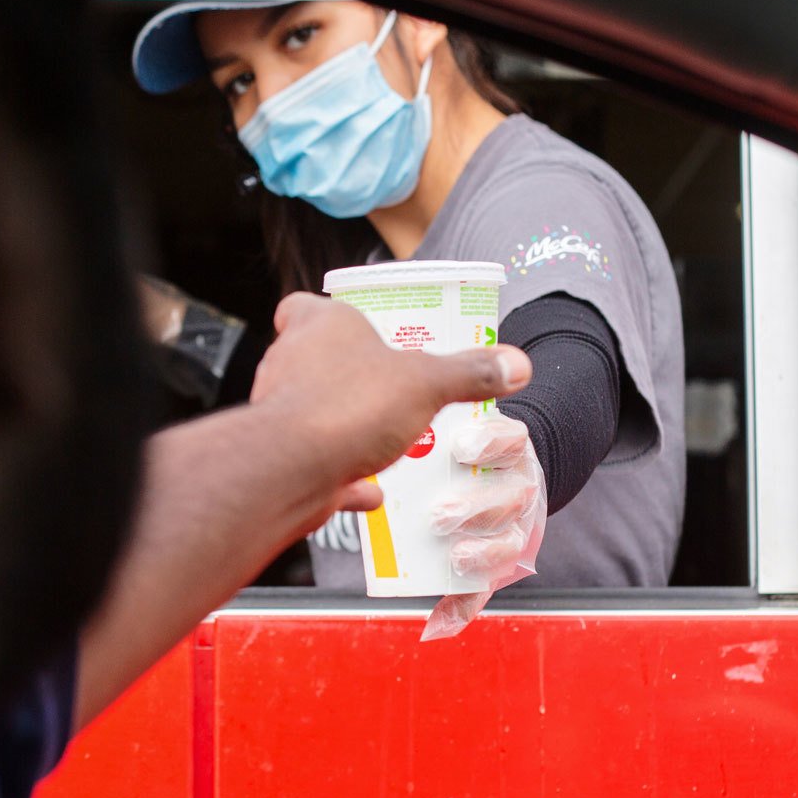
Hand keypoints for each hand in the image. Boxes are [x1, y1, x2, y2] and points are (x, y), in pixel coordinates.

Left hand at [251, 293, 529, 513]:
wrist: (291, 470)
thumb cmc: (349, 406)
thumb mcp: (427, 383)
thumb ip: (470, 374)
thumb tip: (517, 364)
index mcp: (318, 326)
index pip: (304, 306)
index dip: (325, 314)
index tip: (353, 328)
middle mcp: (289, 363)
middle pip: (311, 359)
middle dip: (348, 375)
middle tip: (388, 388)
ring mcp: (280, 413)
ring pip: (314, 413)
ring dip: (346, 426)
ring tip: (386, 439)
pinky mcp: (281, 459)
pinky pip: (317, 465)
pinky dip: (343, 476)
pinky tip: (371, 491)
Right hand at [420, 414, 546, 640]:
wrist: (506, 467)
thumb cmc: (478, 519)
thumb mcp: (472, 559)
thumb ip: (458, 592)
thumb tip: (434, 632)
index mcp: (504, 542)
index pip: (500, 557)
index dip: (484, 558)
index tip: (457, 558)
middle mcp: (515, 509)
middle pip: (504, 516)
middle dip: (475, 516)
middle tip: (439, 518)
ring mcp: (517, 473)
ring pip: (510, 480)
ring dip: (483, 471)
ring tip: (450, 475)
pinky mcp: (516, 438)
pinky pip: (512, 437)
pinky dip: (491, 438)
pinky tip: (462, 440)